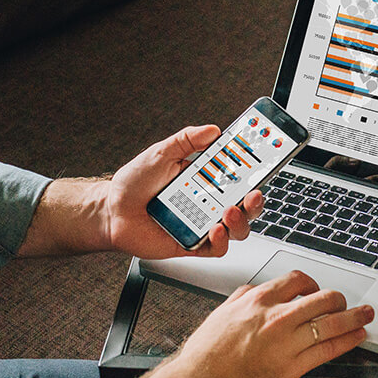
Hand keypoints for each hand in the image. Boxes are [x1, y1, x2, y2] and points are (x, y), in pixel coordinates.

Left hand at [104, 125, 264, 259]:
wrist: (111, 210)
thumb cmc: (134, 183)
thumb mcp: (162, 152)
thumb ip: (187, 140)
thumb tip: (212, 130)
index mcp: (206, 180)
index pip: (239, 177)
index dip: (256, 172)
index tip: (266, 163)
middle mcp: (209, 204)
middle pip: (246, 206)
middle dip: (255, 201)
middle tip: (253, 192)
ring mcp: (202, 225)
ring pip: (236, 229)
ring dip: (240, 221)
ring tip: (230, 211)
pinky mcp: (192, 245)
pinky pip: (216, 248)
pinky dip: (220, 240)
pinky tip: (214, 229)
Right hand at [173, 271, 371, 377]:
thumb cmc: (206, 353)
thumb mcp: (222, 312)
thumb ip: (242, 298)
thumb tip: (255, 290)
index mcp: (258, 300)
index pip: (298, 281)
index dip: (314, 285)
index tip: (318, 292)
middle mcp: (276, 317)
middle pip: (323, 298)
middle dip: (339, 300)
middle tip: (345, 304)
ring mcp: (286, 342)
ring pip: (332, 322)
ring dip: (354, 317)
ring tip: (365, 316)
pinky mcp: (292, 368)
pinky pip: (328, 350)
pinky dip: (348, 341)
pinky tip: (356, 337)